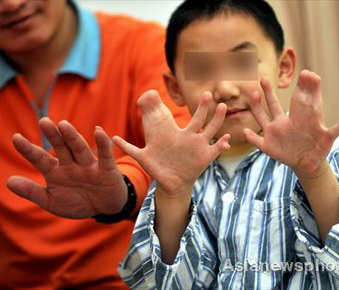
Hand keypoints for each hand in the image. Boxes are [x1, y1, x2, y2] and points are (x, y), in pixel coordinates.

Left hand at [7, 118, 126, 218]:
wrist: (103, 208)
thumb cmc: (77, 202)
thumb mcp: (52, 201)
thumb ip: (32, 192)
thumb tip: (8, 181)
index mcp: (55, 171)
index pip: (40, 158)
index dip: (28, 149)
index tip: (15, 138)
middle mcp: (71, 164)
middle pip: (61, 147)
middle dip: (53, 135)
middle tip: (43, 121)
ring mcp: (88, 165)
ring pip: (79, 149)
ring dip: (72, 137)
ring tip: (63, 125)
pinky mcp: (107, 169)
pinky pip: (104, 155)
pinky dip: (103, 144)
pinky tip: (99, 132)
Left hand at [112, 90, 229, 196]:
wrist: (169, 184)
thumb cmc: (158, 167)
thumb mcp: (142, 156)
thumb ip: (128, 147)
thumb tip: (111, 138)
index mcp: (178, 134)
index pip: (186, 116)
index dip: (193, 105)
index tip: (198, 90)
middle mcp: (190, 138)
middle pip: (200, 119)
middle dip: (205, 108)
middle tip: (209, 94)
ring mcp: (198, 148)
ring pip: (210, 131)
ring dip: (217, 120)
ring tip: (223, 108)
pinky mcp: (204, 159)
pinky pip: (215, 150)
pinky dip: (221, 144)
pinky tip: (227, 138)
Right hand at [244, 70, 338, 176]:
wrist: (308, 163)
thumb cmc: (317, 147)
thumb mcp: (328, 138)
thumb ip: (337, 128)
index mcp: (296, 119)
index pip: (293, 101)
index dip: (295, 89)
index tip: (295, 75)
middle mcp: (282, 124)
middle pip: (272, 105)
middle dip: (268, 92)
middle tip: (262, 78)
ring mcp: (273, 134)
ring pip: (261, 119)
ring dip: (256, 108)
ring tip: (253, 95)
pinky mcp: (268, 147)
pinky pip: (257, 141)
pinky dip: (251, 137)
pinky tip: (245, 131)